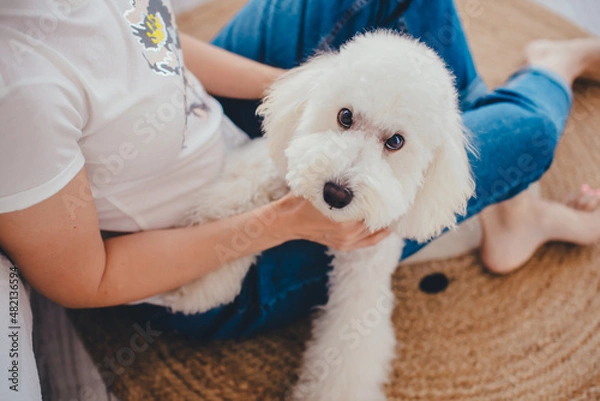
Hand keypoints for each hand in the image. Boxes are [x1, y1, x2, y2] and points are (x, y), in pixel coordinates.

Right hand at [273, 193, 391, 250]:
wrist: (286, 221)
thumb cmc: (301, 200)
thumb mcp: (320, 186)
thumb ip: (339, 183)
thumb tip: (358, 169)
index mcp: (343, 219)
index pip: (371, 207)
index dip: (381, 196)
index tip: (389, 186)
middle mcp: (347, 233)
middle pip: (375, 219)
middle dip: (382, 207)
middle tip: (393, 194)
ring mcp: (346, 242)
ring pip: (374, 231)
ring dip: (382, 219)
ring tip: (392, 207)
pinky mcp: (344, 246)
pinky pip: (368, 242)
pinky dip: (378, 234)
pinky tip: (387, 227)